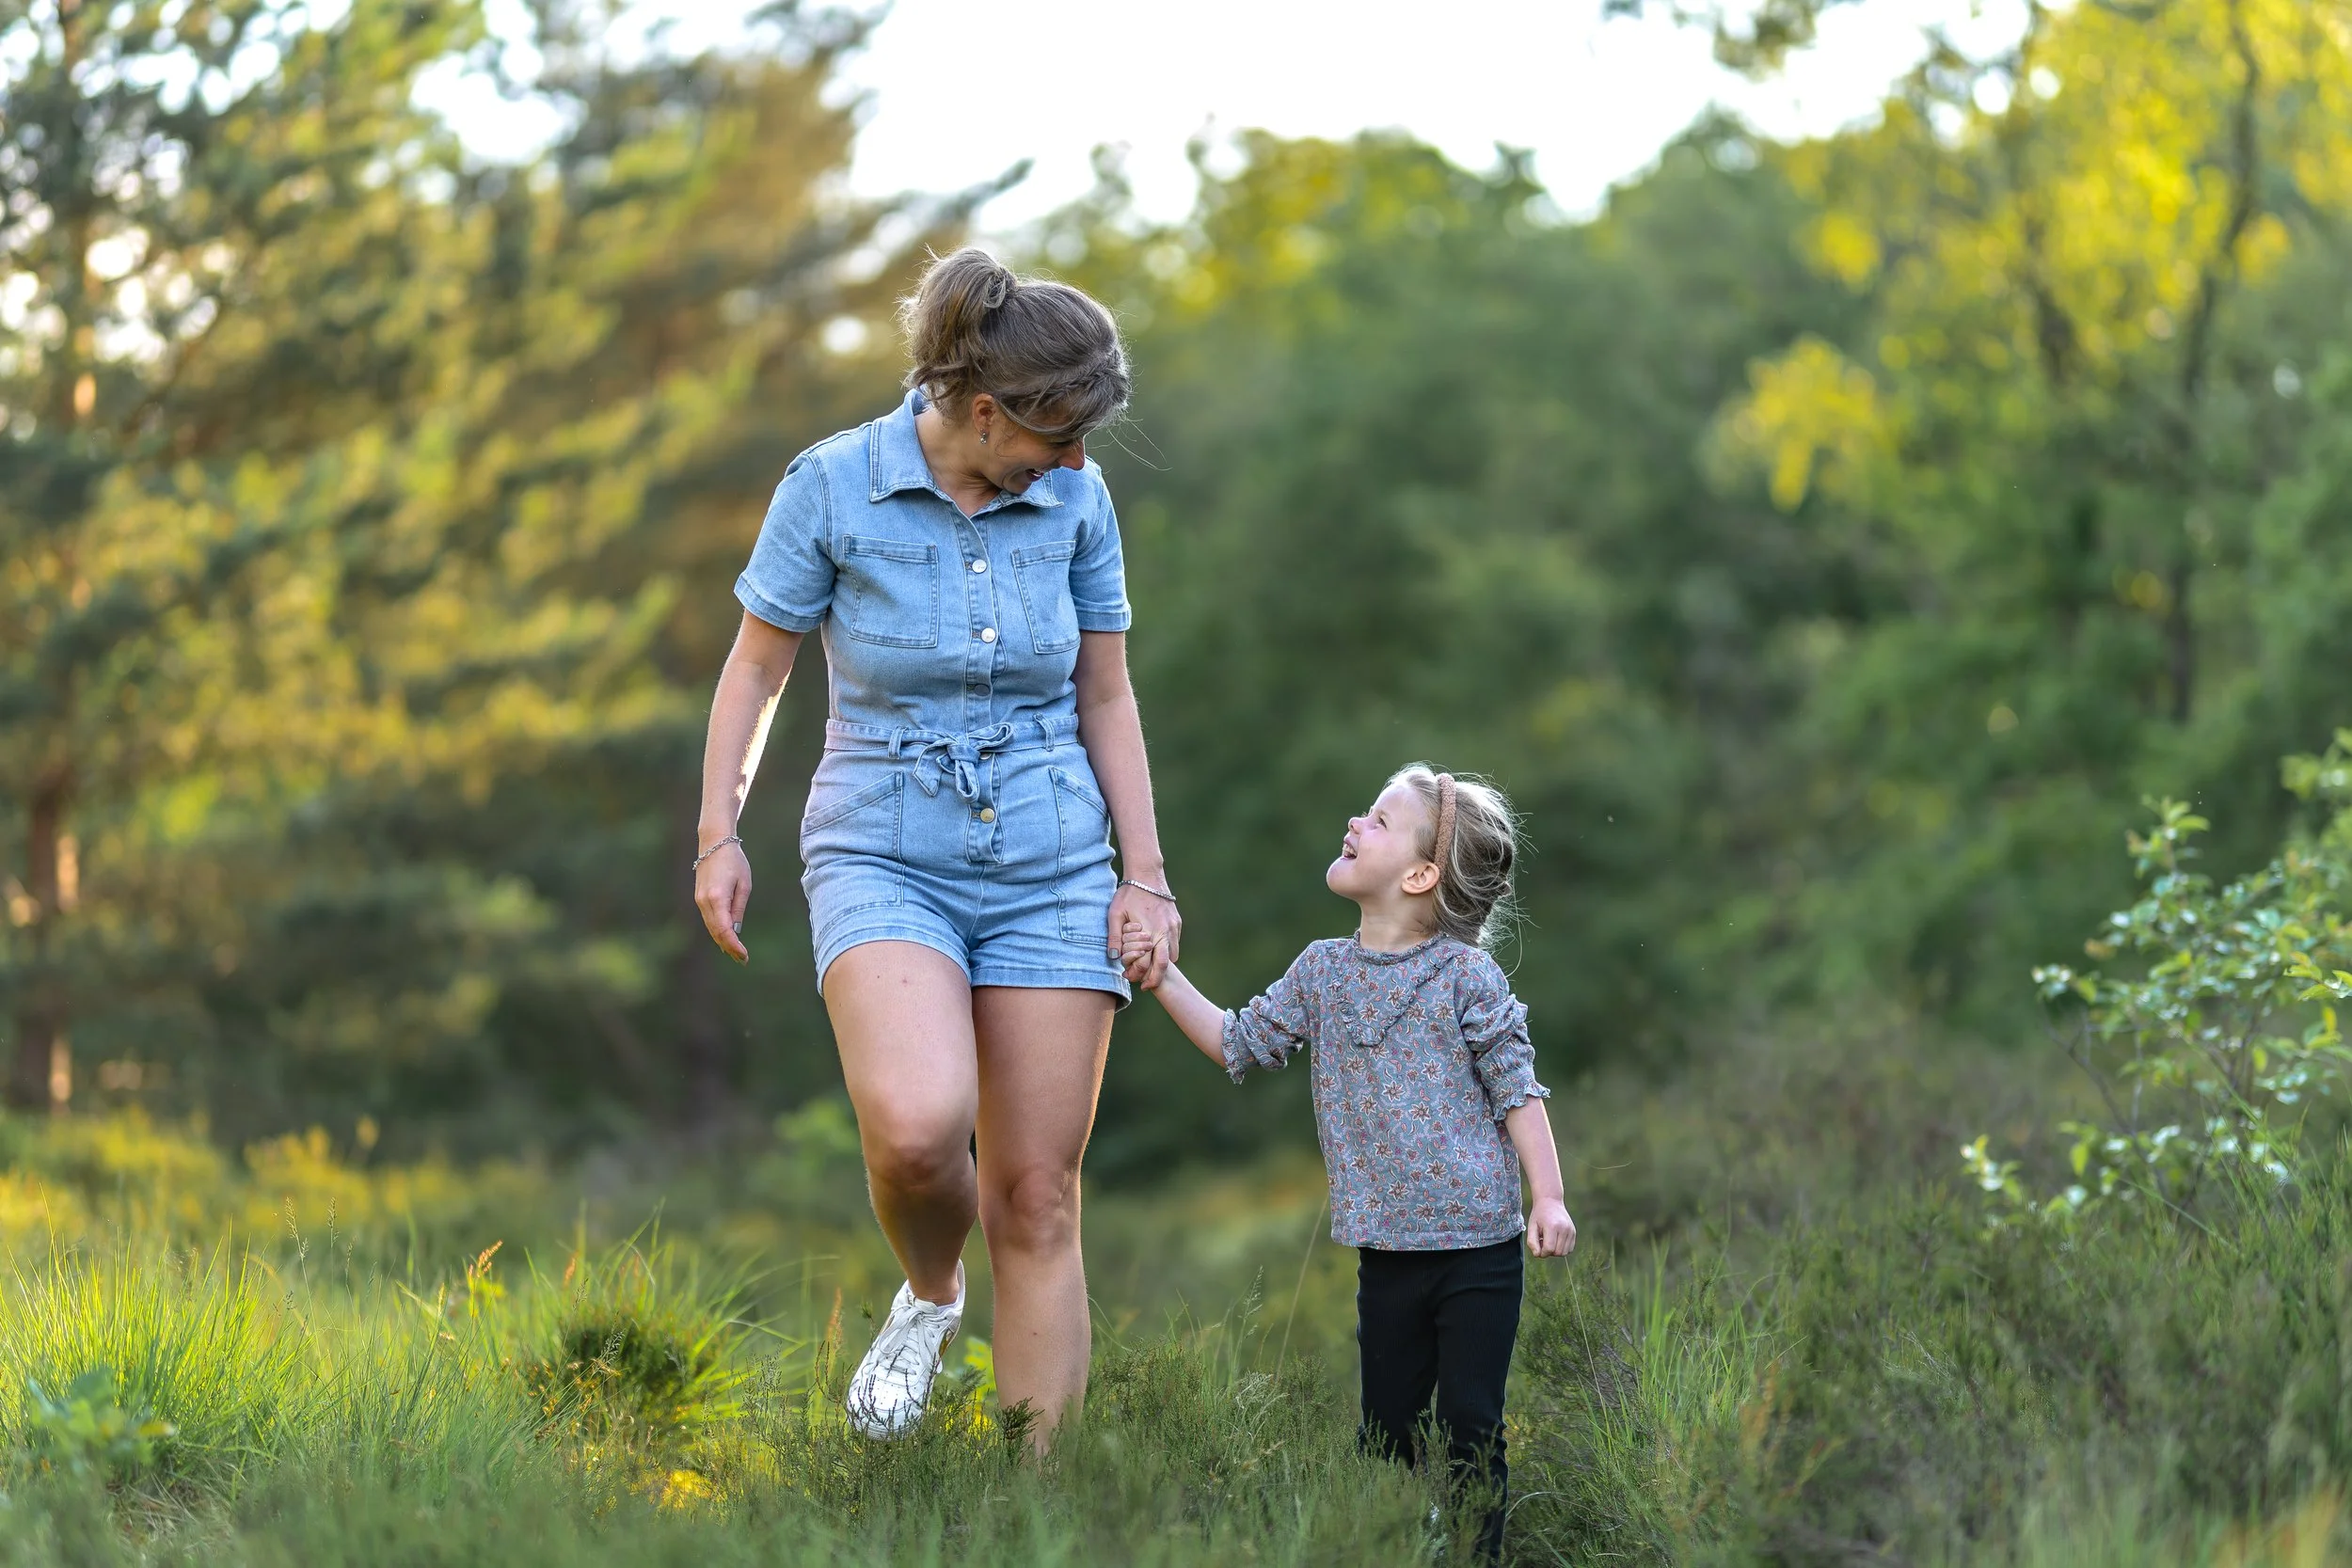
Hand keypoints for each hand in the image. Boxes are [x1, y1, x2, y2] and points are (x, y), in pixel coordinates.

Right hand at [694, 841, 751, 963]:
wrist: (713, 843)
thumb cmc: (734, 861)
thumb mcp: (744, 884)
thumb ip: (739, 908)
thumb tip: (735, 930)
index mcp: (717, 897)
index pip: (725, 930)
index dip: (734, 946)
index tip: (744, 956)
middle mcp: (704, 901)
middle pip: (716, 932)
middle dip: (729, 948)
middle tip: (743, 960)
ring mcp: (699, 900)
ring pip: (710, 928)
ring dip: (722, 942)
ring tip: (736, 954)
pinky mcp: (699, 898)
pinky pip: (708, 920)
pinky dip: (716, 932)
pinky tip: (725, 939)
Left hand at [1108, 880, 1179, 988]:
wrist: (1147, 874)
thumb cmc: (1128, 894)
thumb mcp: (1115, 914)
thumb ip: (1115, 937)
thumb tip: (1114, 958)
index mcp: (1151, 931)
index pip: (1149, 963)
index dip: (1139, 974)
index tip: (1130, 978)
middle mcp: (1166, 931)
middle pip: (1165, 965)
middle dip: (1155, 977)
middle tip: (1145, 985)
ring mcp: (1174, 927)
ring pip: (1172, 955)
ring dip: (1161, 962)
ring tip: (1147, 964)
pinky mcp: (1177, 923)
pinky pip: (1174, 943)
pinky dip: (1165, 950)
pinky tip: (1153, 948)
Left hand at [1526, 1198, 1576, 1257]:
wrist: (1550, 1201)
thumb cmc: (1539, 1215)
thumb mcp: (1531, 1226)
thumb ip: (1532, 1242)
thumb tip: (1538, 1255)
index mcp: (1552, 1226)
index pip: (1549, 1249)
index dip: (1542, 1252)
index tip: (1538, 1245)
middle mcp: (1564, 1228)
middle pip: (1557, 1252)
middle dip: (1549, 1252)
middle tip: (1542, 1241)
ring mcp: (1571, 1230)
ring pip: (1565, 1253)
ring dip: (1556, 1251)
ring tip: (1549, 1240)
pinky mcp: (1574, 1232)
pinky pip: (1570, 1249)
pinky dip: (1562, 1249)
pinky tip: (1556, 1240)